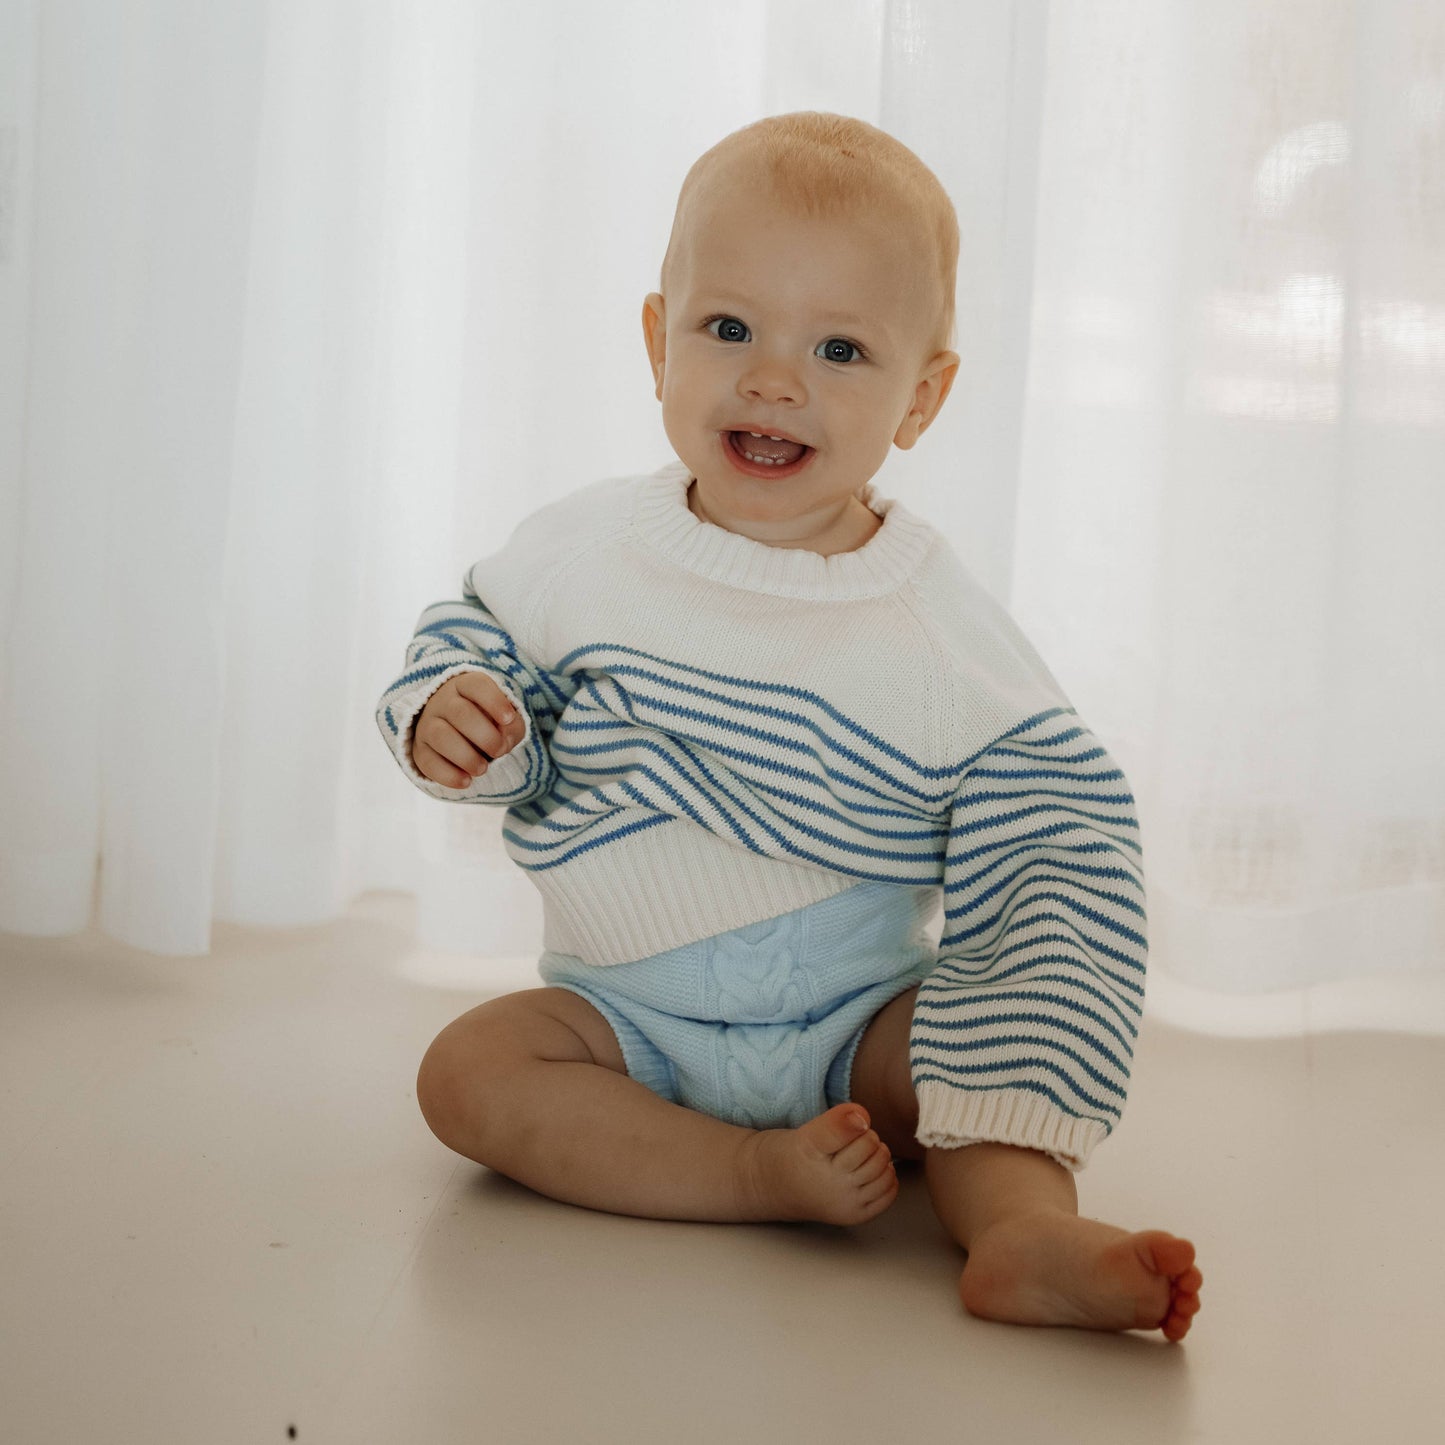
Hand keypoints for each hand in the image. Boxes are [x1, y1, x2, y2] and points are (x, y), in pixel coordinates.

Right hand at [411, 672, 527, 789]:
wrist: (457, 733)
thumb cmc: (487, 721)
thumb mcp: (505, 719)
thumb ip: (512, 726)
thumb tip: (505, 740)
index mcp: (465, 687)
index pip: (477, 686)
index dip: (494, 701)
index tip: (509, 718)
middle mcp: (442, 702)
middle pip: (460, 712)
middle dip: (485, 736)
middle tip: (499, 750)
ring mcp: (427, 725)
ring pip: (440, 736)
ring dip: (466, 757)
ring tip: (483, 769)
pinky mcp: (420, 750)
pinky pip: (428, 762)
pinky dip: (449, 775)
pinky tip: (466, 781)